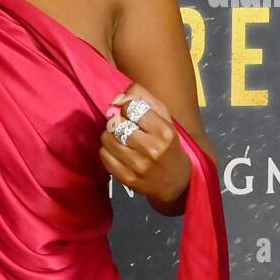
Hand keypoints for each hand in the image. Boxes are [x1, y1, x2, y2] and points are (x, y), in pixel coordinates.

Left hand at [99, 81, 191, 207]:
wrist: (176, 182)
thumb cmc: (169, 146)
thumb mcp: (165, 119)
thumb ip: (145, 100)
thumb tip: (119, 96)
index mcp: (164, 131)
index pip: (131, 108)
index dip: (128, 108)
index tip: (133, 115)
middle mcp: (151, 148)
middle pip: (117, 123)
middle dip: (119, 122)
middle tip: (126, 128)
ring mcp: (137, 165)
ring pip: (107, 138)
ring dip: (111, 136)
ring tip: (121, 140)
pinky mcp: (126, 178)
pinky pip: (104, 155)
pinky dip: (107, 151)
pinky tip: (118, 152)